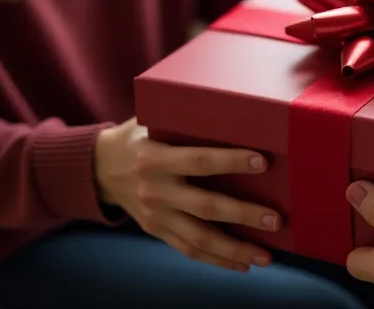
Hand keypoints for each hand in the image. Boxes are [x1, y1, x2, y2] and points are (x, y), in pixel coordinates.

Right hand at [93, 118, 279, 271]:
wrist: (98, 168)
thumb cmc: (139, 136)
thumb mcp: (153, 120)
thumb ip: (185, 119)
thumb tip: (234, 109)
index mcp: (156, 158)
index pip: (199, 161)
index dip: (231, 161)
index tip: (263, 162)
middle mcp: (155, 190)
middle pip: (205, 207)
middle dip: (243, 215)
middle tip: (275, 220)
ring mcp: (155, 215)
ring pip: (199, 239)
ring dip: (235, 250)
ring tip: (266, 256)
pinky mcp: (156, 230)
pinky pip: (189, 250)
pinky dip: (217, 260)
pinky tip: (242, 264)